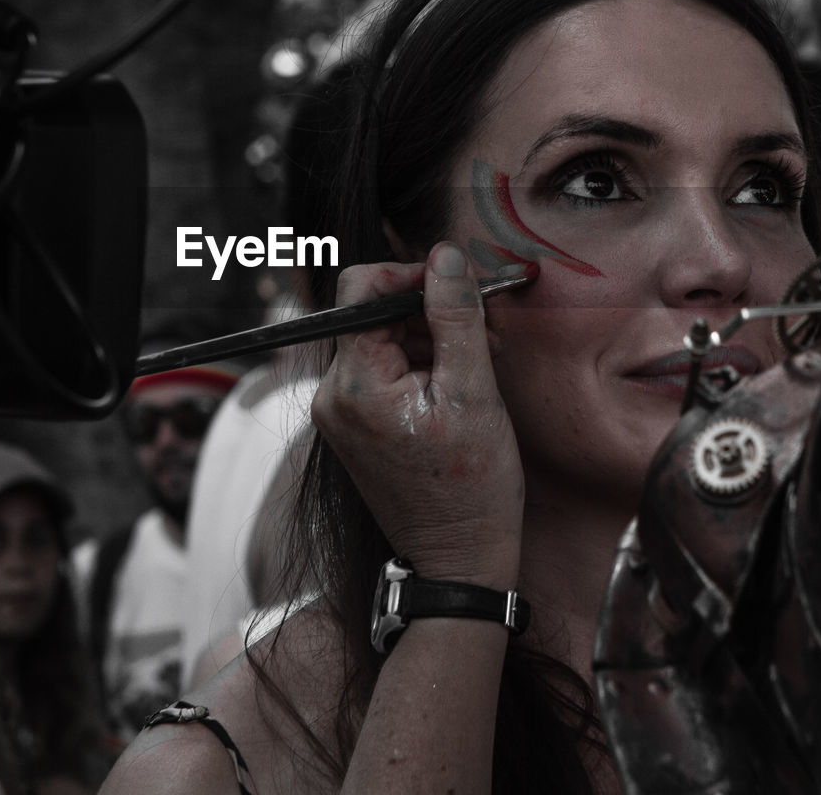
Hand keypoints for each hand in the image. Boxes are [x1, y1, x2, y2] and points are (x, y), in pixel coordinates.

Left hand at [309, 242, 523, 586]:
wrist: (457, 563)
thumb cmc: (471, 490)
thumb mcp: (474, 393)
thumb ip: (456, 318)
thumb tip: (445, 257)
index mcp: (354, 385)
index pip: (360, 288)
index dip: (410, 274)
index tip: (456, 283)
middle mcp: (333, 395)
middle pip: (374, 314)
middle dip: (432, 310)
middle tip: (487, 326)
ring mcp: (341, 413)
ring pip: (384, 340)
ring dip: (433, 337)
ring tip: (482, 360)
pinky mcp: (356, 425)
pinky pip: (385, 371)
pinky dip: (422, 365)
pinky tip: (461, 383)